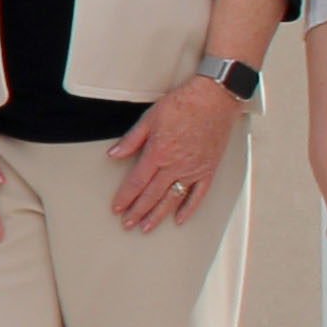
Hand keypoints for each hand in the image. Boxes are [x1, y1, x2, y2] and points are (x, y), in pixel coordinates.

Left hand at [107, 75, 243, 231]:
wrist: (214, 99)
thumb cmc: (182, 104)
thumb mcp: (149, 118)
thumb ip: (131, 140)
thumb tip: (113, 154)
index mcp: (158, 153)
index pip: (136, 182)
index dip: (125, 197)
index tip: (116, 208)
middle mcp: (175, 165)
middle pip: (152, 195)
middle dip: (137, 211)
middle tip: (127, 224)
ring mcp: (193, 170)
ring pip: (173, 199)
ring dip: (158, 215)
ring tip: (146, 227)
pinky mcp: (208, 169)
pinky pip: (198, 195)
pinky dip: (189, 208)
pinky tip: (179, 219)